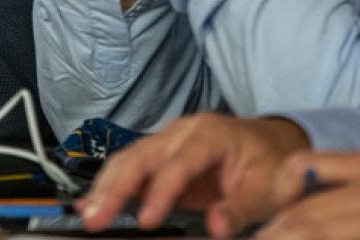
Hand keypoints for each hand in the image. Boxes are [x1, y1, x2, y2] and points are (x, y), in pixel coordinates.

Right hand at [77, 113, 308, 235]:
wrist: (270, 144)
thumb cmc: (269, 165)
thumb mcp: (267, 190)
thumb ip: (240, 208)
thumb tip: (215, 228)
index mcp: (211, 134)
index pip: (179, 163)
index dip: (161, 193)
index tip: (147, 221)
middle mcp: (182, 131)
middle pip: (143, 156)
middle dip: (117, 188)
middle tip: (97, 218)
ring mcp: (167, 140)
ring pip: (129, 158)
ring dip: (106, 186)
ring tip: (89, 213)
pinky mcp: (159, 154)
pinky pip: (129, 165)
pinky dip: (110, 184)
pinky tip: (92, 202)